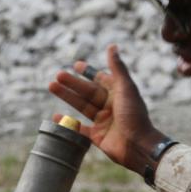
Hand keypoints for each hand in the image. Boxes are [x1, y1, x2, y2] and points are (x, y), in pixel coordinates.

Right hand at [48, 45, 167, 174]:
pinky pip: (80, 129)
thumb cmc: (134, 115)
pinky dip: (68, 123)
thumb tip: (112, 46)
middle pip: (88, 92)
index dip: (89, 72)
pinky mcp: (98, 137)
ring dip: (68, 97)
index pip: (102, 79)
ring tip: (52, 87)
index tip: (76, 65)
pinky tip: (56, 115)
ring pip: (82, 106)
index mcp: (119, 93)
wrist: (138, 146)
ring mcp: (104, 121)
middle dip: (73, 84)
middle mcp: (111, 106)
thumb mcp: (126, 88)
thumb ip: (117, 68)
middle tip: (57, 76)